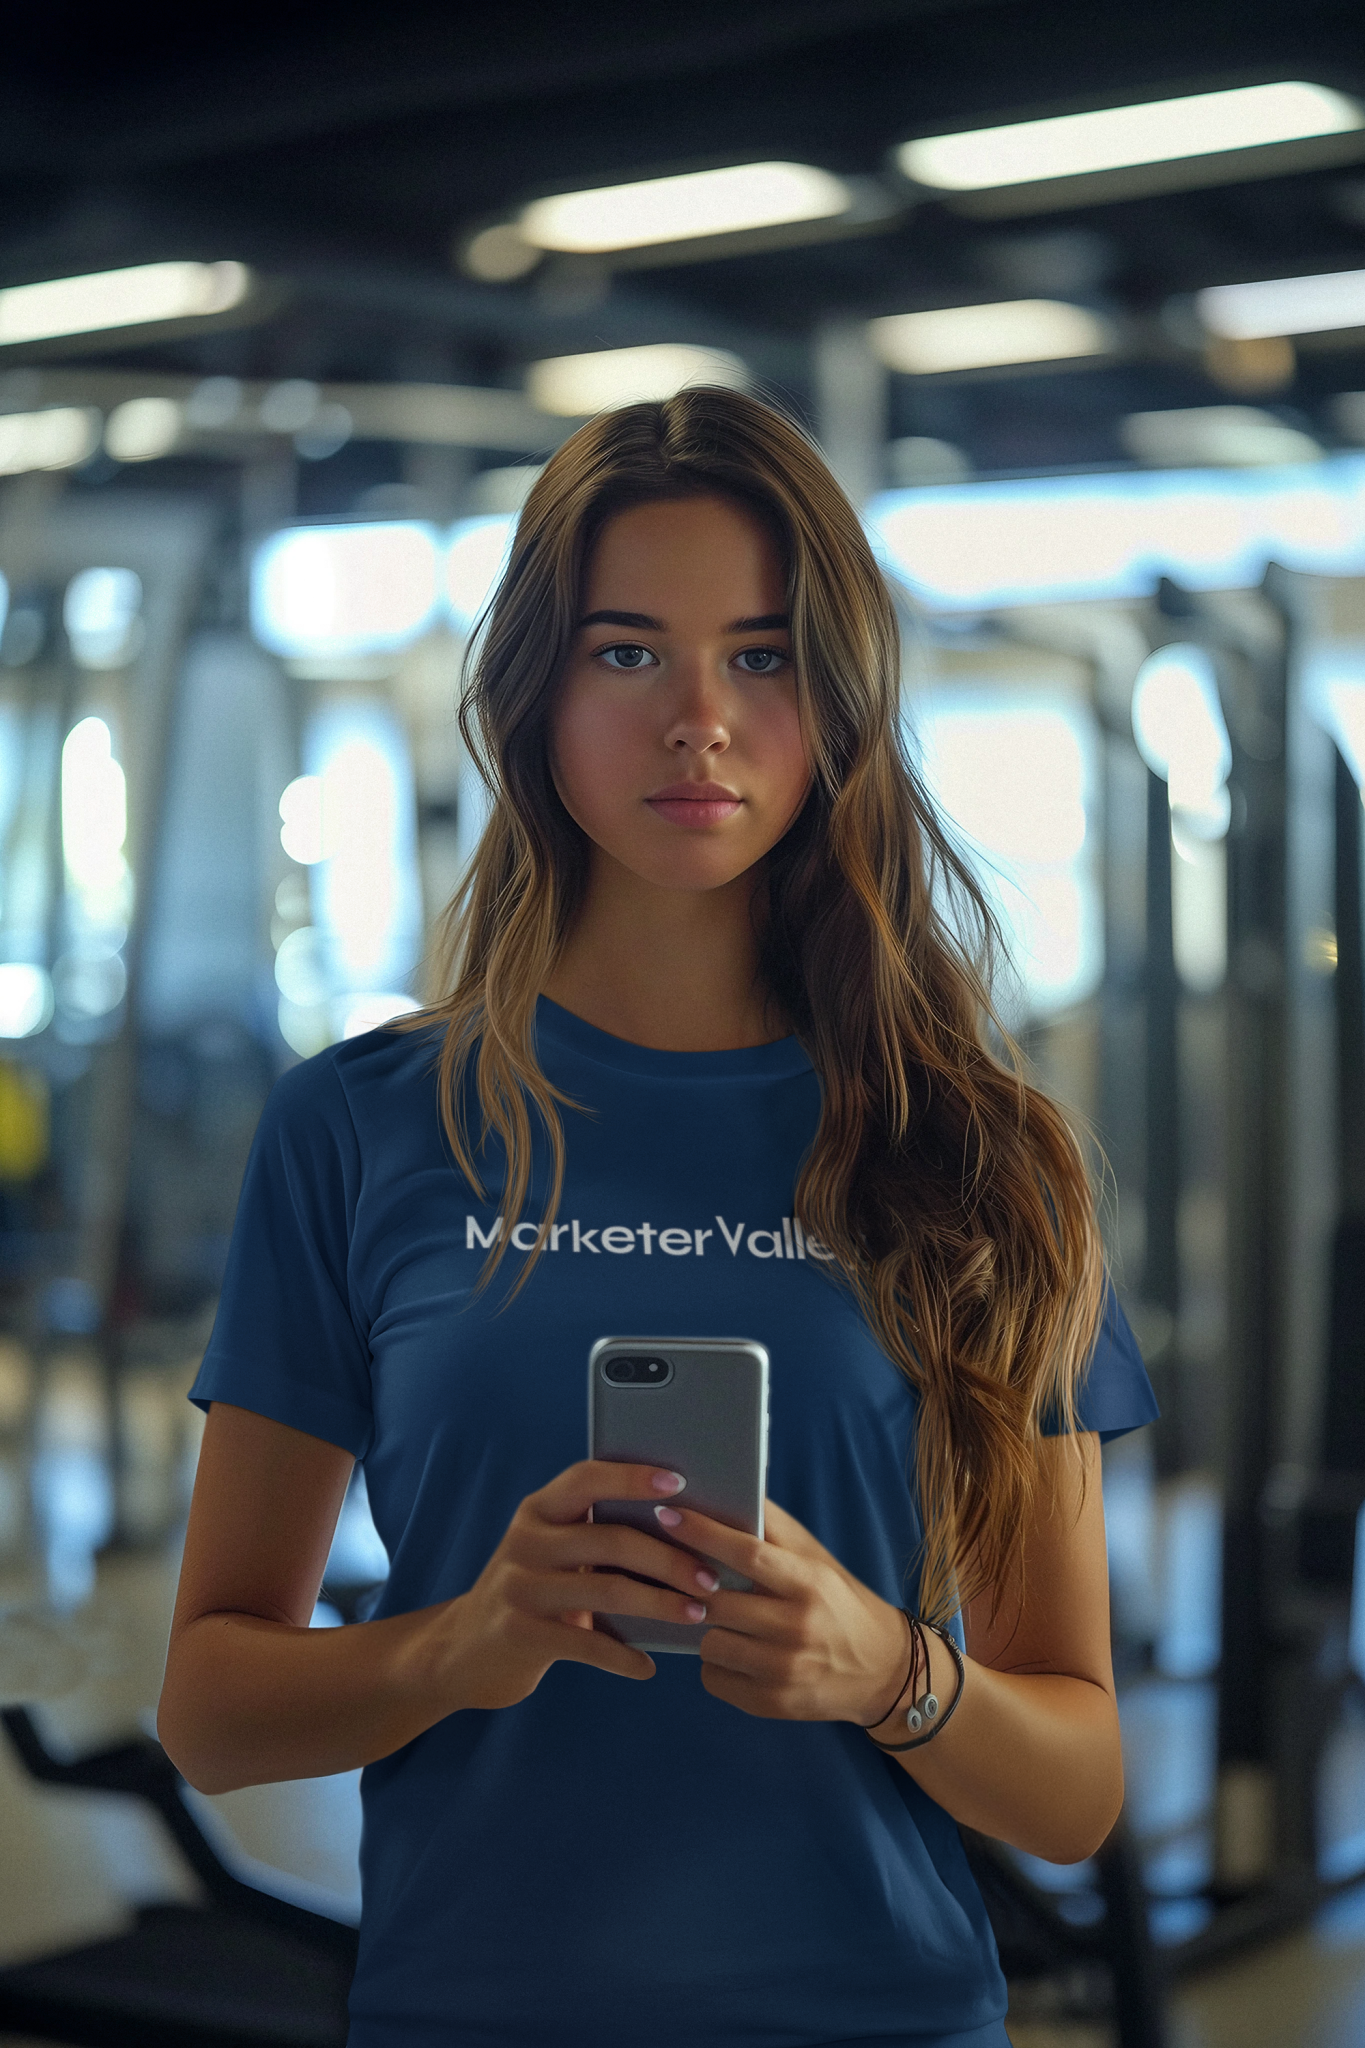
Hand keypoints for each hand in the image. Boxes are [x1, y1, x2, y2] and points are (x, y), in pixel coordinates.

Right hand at [441, 1460, 713, 1710]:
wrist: (463, 1650)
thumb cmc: (533, 1593)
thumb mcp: (552, 1553)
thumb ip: (596, 1534)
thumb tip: (681, 1529)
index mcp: (538, 1510)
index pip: (587, 1479)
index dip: (632, 1478)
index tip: (680, 1483)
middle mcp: (525, 1540)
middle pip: (610, 1538)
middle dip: (668, 1557)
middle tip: (710, 1576)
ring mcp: (519, 1587)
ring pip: (605, 1590)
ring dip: (659, 1604)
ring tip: (696, 1614)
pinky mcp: (520, 1634)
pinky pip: (586, 1644)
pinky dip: (623, 1657)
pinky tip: (647, 1666)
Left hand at [653, 1496, 908, 1723]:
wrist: (882, 1670)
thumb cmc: (839, 1602)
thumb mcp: (816, 1560)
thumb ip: (775, 1528)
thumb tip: (730, 1488)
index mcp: (808, 1584)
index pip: (748, 1554)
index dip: (703, 1533)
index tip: (668, 1515)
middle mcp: (797, 1629)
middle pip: (717, 1602)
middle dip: (695, 1588)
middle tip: (688, 1577)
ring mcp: (783, 1672)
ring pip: (709, 1643)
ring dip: (707, 1629)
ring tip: (722, 1619)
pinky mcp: (771, 1704)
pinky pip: (713, 1679)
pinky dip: (715, 1664)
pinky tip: (735, 1652)